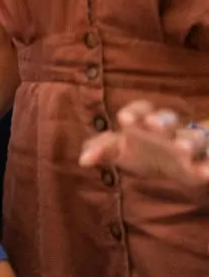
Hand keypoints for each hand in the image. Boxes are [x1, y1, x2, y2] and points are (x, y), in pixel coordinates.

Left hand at [79, 100, 208, 189]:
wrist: (170, 164)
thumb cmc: (140, 150)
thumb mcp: (120, 150)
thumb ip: (101, 150)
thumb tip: (83, 160)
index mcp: (145, 121)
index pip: (141, 109)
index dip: (134, 111)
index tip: (125, 119)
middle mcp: (169, 129)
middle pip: (167, 119)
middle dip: (161, 120)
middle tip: (153, 123)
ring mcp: (190, 143)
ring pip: (195, 137)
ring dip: (190, 141)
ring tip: (183, 149)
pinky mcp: (206, 161)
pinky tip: (206, 172)